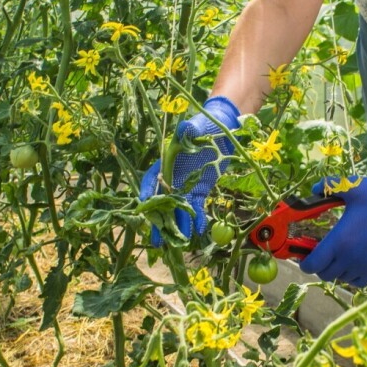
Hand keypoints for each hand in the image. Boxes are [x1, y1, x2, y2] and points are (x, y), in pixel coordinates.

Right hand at [139, 96, 240, 245]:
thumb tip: (185, 129)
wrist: (222, 128)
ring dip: (178, 224)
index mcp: (167, 161)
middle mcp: (173, 175)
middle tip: (156, 239)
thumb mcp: (196, 125)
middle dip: (159, 220)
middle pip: (163, 200)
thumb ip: (189, 130)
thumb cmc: (205, 124)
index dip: (147, 193)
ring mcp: (186, 183)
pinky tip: (197, 231)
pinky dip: (197, 218)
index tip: (144, 208)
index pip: (152, 179)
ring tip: (176, 243)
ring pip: (179, 207)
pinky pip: (196, 206)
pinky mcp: (200, 188)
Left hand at [299, 169, 366, 286]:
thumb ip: (330, 186)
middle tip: (319, 252)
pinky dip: (351, 276)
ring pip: (340, 278)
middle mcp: (351, 259)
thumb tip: (316, 189)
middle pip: (324, 274)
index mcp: (340, 241)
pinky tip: (352, 261)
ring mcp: (366, 267)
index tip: (303, 255)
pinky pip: (357, 282)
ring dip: (335, 270)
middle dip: (318, 265)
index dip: (304, 262)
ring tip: (337, 254)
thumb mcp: (354, 186)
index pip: (312, 265)